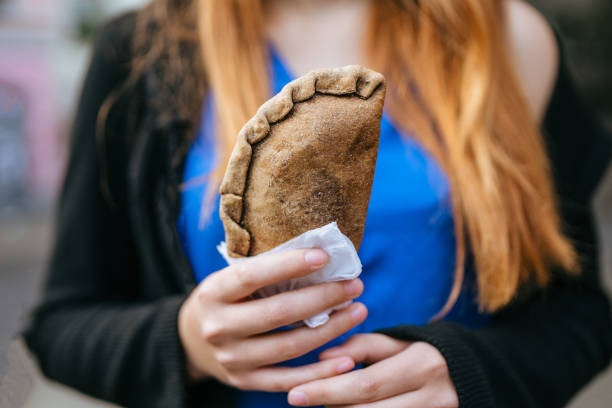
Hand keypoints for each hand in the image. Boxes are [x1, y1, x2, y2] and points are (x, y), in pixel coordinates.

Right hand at [178, 248, 367, 391]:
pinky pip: (288, 379)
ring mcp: (232, 359)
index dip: (289, 265)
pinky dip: (320, 373)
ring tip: (358, 311)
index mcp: (213, 293)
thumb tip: (319, 257)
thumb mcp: (229, 280)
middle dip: (322, 297)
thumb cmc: (223, 300)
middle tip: (354, 285)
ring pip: (289, 346)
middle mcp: (219, 327)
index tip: (323, 256)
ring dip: (331, 330)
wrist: (191, 342)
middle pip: (278, 313)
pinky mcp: (245, 381)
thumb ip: (264, 271)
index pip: (252, 275)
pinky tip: (347, 359)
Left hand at [287, 333, 457, 407]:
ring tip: (328, 402)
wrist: (474, 374)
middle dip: (332, 406)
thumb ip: (363, 346)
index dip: (328, 390)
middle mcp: (432, 396)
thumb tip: (323, 357)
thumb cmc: (426, 352)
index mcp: (422, 365)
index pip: (367, 384)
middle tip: (302, 399)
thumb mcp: (400, 341)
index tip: (295, 394)